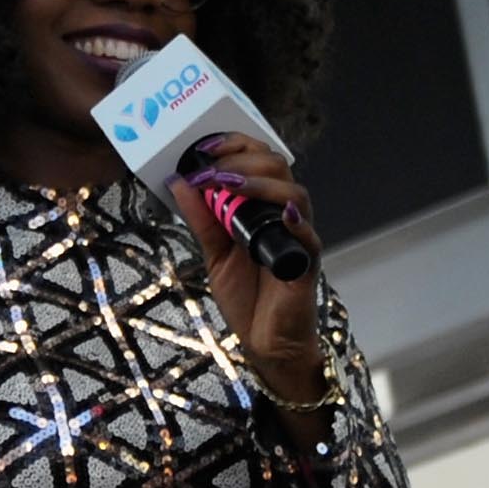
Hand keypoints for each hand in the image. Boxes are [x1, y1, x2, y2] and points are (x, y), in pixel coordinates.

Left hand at [169, 136, 325, 401]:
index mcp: (264, 209)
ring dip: (262, 184)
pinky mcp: (305, 265)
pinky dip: (297, 225)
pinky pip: (308, 239)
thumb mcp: (214, 253)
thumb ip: (201, 219)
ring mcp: (298, 238)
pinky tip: (282, 215)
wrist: (264, 341)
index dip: (236, 146)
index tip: (204, 147)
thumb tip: (180, 182)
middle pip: (278, 168)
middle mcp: (285, 217)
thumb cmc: (247, 296)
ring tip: (231, 183)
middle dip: (244, 158)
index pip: (260, 161)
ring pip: (295, 194)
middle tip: (212, 165)